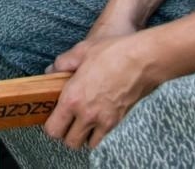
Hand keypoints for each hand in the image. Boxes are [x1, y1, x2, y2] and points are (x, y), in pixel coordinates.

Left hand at [43, 28, 157, 150]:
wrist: (143, 60)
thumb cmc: (112, 53)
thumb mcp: (81, 51)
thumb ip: (62, 63)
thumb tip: (52, 70)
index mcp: (73, 98)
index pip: (53, 129)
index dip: (51, 125)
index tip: (55, 116)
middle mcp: (87, 114)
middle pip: (70, 142)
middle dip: (67, 133)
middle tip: (68, 120)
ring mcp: (105, 120)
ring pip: (88, 143)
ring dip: (84, 135)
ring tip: (84, 120)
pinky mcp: (119, 122)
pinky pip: (105, 138)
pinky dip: (100, 133)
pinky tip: (99, 118)